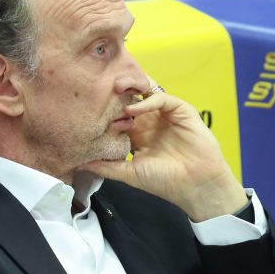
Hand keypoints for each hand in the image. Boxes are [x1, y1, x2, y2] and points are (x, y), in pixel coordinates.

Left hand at [79, 91, 246, 220]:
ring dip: (130, 88)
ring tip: (113, 89)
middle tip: (98, 87)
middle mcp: (150, 121)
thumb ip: (106, 166)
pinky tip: (132, 109)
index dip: (105, 109)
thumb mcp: (129, 174)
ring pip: (146, 92)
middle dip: (116, 91)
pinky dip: (146, 101)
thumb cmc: (165, 182)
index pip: (118, 114)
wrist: (195, 186)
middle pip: (131, 97)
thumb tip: (79, 164)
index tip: (88, 108)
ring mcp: (165, 115)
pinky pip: (162, 98)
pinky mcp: (181, 111)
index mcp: (138, 134)